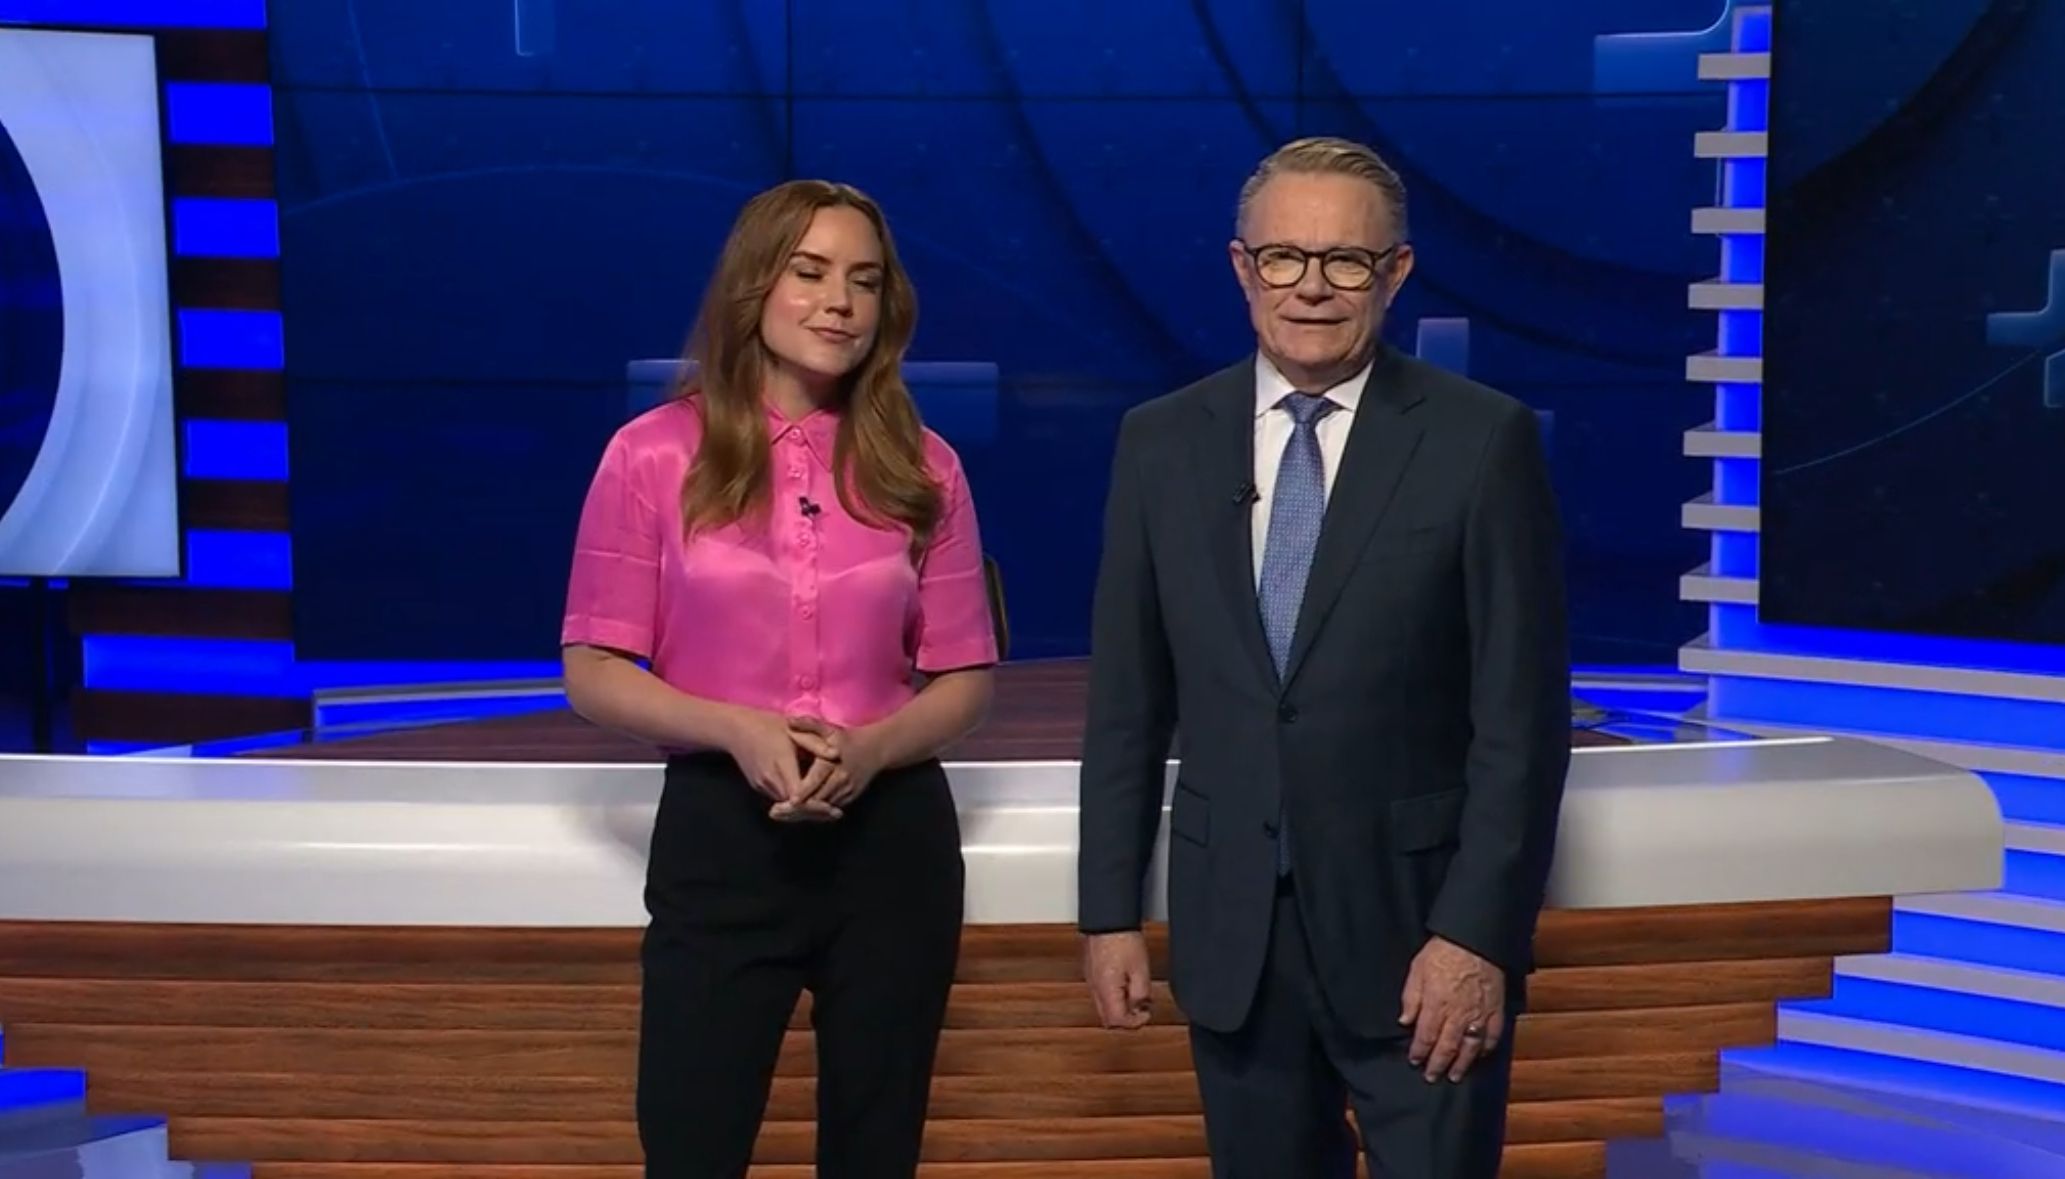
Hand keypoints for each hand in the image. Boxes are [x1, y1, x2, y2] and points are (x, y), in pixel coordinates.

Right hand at [722, 709, 840, 820]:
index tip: (833, 809)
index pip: (800, 796)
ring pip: (787, 807)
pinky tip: (812, 804)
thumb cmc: (769, 726)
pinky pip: (780, 801)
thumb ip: (816, 743)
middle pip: (795, 807)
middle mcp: (770, 780)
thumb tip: (837, 754)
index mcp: (781, 764)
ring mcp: (762, 786)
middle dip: (815, 812)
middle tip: (837, 814)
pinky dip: (795, 806)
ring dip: (806, 811)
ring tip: (829, 812)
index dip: (816, 805)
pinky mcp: (759, 787)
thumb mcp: (795, 730)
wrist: (737, 730)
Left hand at [781, 715, 884, 815]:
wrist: (875, 750)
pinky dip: (816, 813)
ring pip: (824, 807)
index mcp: (833, 762)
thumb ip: (809, 725)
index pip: (816, 780)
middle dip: (799, 807)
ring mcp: (847, 790)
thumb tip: (790, 721)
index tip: (790, 800)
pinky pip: (830, 809)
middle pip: (818, 799)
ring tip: (783, 815)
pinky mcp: (850, 798)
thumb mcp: (829, 729)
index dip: (804, 791)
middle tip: (778, 812)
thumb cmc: (847, 739)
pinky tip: (799, 814)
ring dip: (805, 812)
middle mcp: (841, 779)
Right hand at [1082, 932, 1153, 1029]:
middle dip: (1126, 1017)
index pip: (1116, 1021)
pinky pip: (1101, 991)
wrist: (1108, 919)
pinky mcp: (1091, 970)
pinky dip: (1114, 994)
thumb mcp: (1141, 970)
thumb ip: (1141, 994)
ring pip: (1103, 1005)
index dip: (1134, 1022)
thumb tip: (1141, 1009)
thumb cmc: (1122, 939)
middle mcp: (1094, 987)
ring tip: (1136, 992)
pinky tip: (1125, 982)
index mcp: (1106, 990)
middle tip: (1142, 1007)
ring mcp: (1091, 979)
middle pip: (1107, 1017)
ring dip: (1120, 1005)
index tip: (1146, 1013)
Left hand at [1399, 936, 1505, 1082]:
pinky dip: (1486, 1048)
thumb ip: (1411, 998)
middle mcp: (1458, 1015)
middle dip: (1438, 1064)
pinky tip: (1480, 1055)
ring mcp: (1479, 1015)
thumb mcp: (1417, 970)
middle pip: (1447, 1047)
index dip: (1419, 1052)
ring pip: (1470, 1047)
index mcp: (1436, 1005)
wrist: (1475, 939)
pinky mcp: (1496, 1010)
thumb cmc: (1443, 951)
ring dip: (1461, 1064)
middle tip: (1432, 1077)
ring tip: (1455, 1076)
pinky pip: (1493, 1035)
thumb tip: (1404, 1022)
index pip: (1426, 1037)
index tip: (1414, 1061)